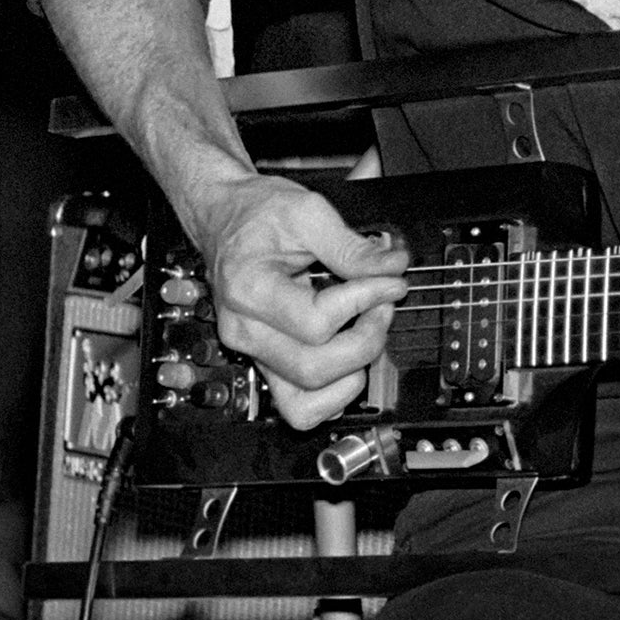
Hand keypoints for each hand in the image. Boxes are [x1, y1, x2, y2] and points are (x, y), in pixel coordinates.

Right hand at [182, 170, 410, 428]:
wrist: (226, 219)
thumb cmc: (258, 215)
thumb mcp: (308, 212)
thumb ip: (352, 246)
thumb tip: (393, 268)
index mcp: (248, 290)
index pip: (317, 321)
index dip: (365, 301)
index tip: (390, 280)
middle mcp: (245, 331)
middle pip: (314, 368)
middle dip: (366, 339)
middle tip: (384, 305)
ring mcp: (253, 353)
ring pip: (306, 401)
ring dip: (352, 373)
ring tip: (367, 332)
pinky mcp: (266, 364)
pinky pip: (300, 408)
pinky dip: (333, 397)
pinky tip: (350, 363)